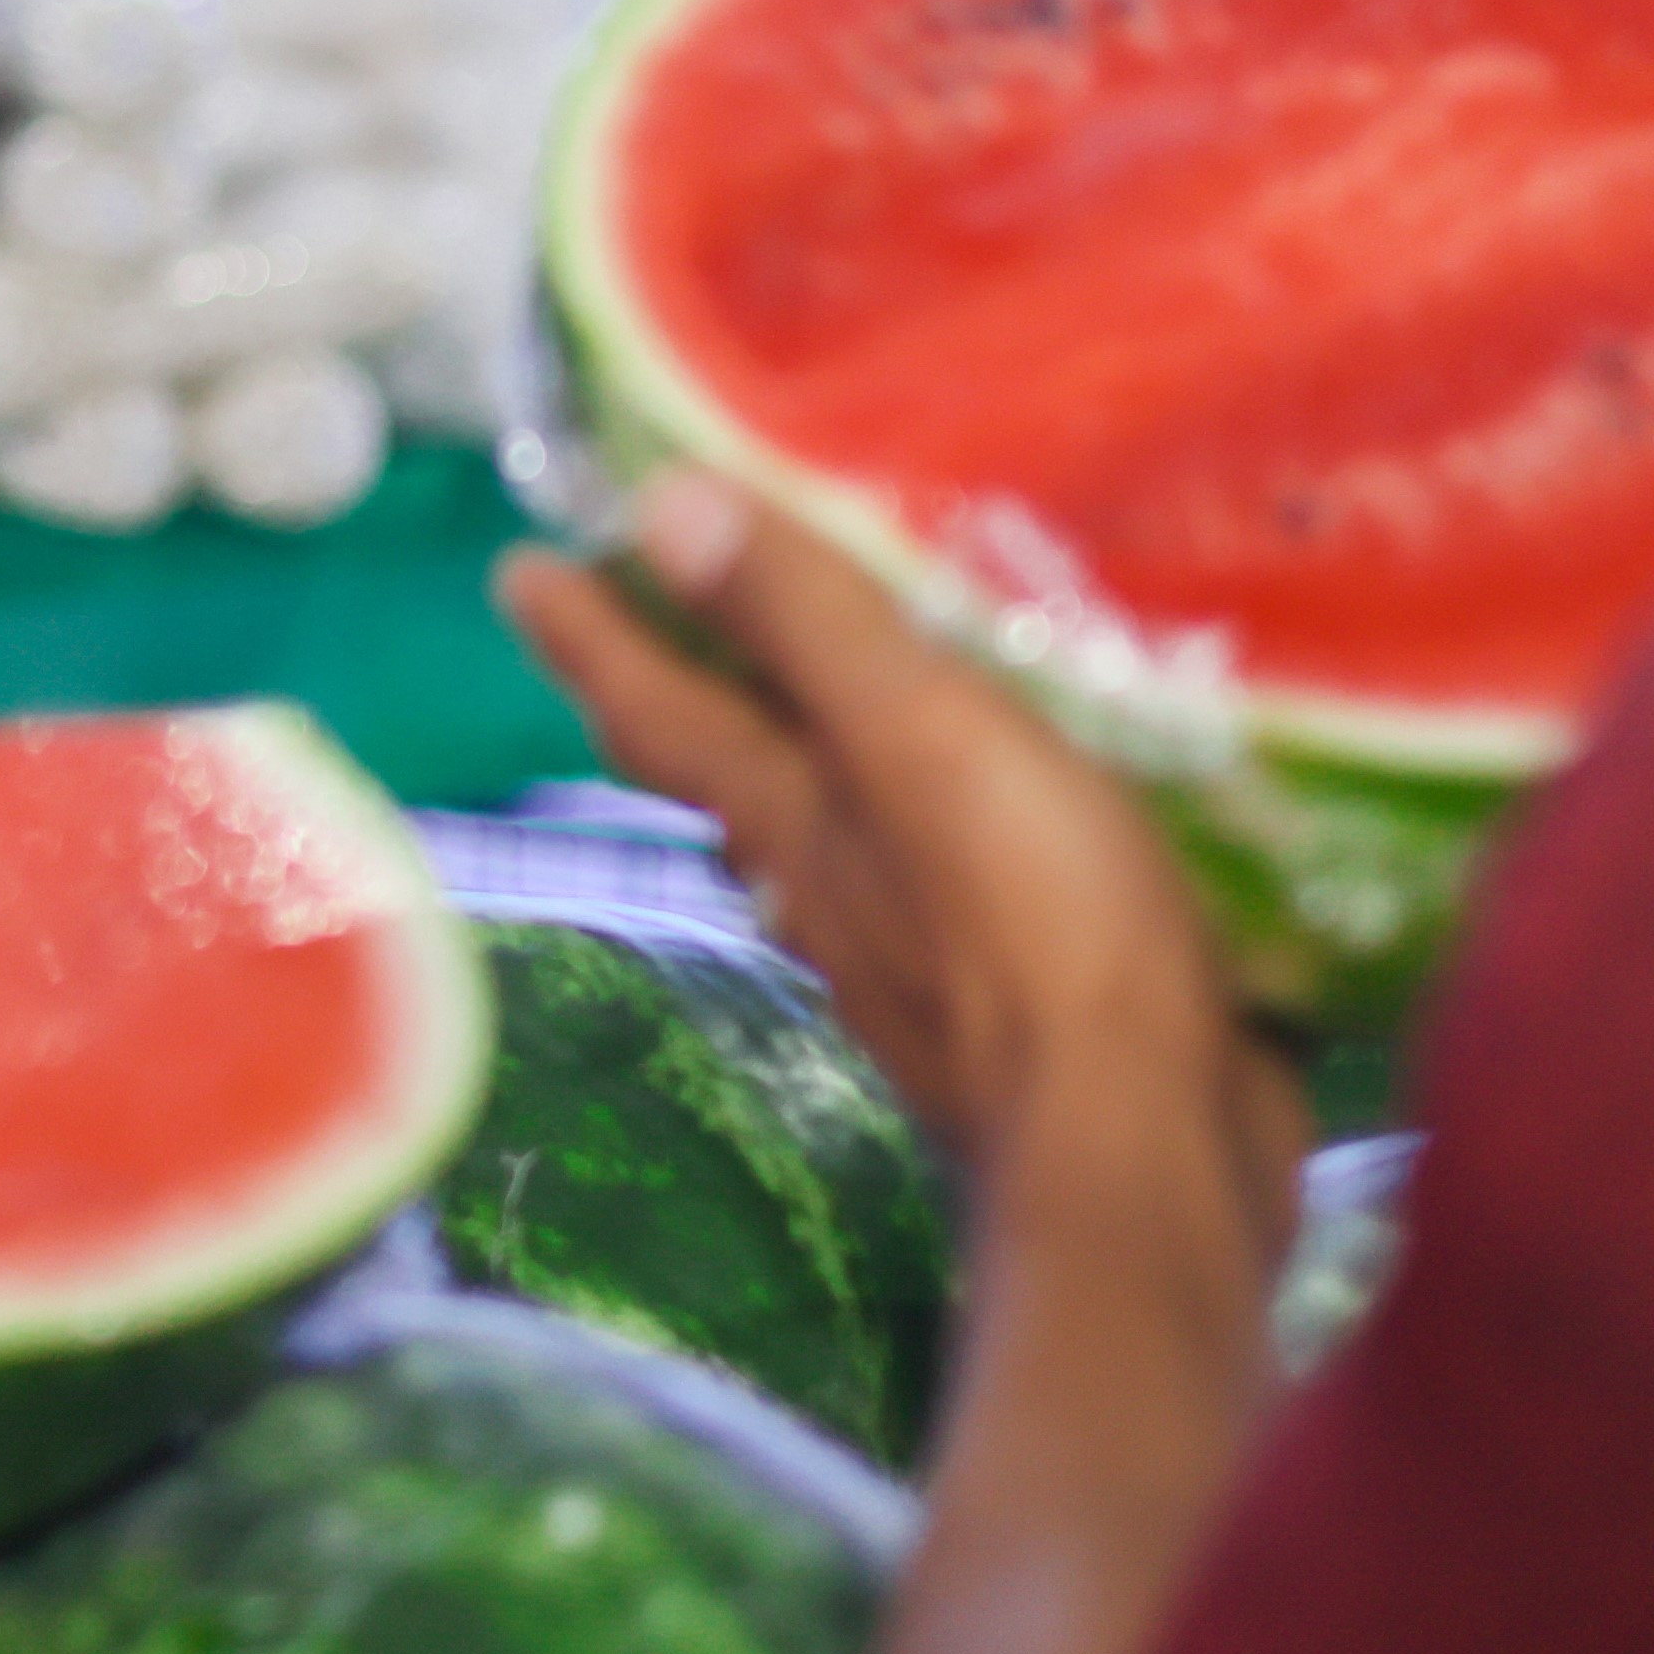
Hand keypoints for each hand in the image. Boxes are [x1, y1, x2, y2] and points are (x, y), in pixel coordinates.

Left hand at [499, 473, 1293, 1260]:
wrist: (1137, 1146)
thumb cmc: (1029, 924)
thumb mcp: (916, 737)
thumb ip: (805, 624)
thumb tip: (659, 507)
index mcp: (789, 818)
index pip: (661, 708)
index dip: (591, 633)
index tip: (516, 569)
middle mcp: (823, 890)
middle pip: (725, 778)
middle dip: (683, 695)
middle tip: (650, 624)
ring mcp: (908, 960)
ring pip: (821, 841)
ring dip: (802, 767)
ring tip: (810, 705)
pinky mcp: (1005, 1006)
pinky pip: (930, 890)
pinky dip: (918, 832)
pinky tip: (964, 823)